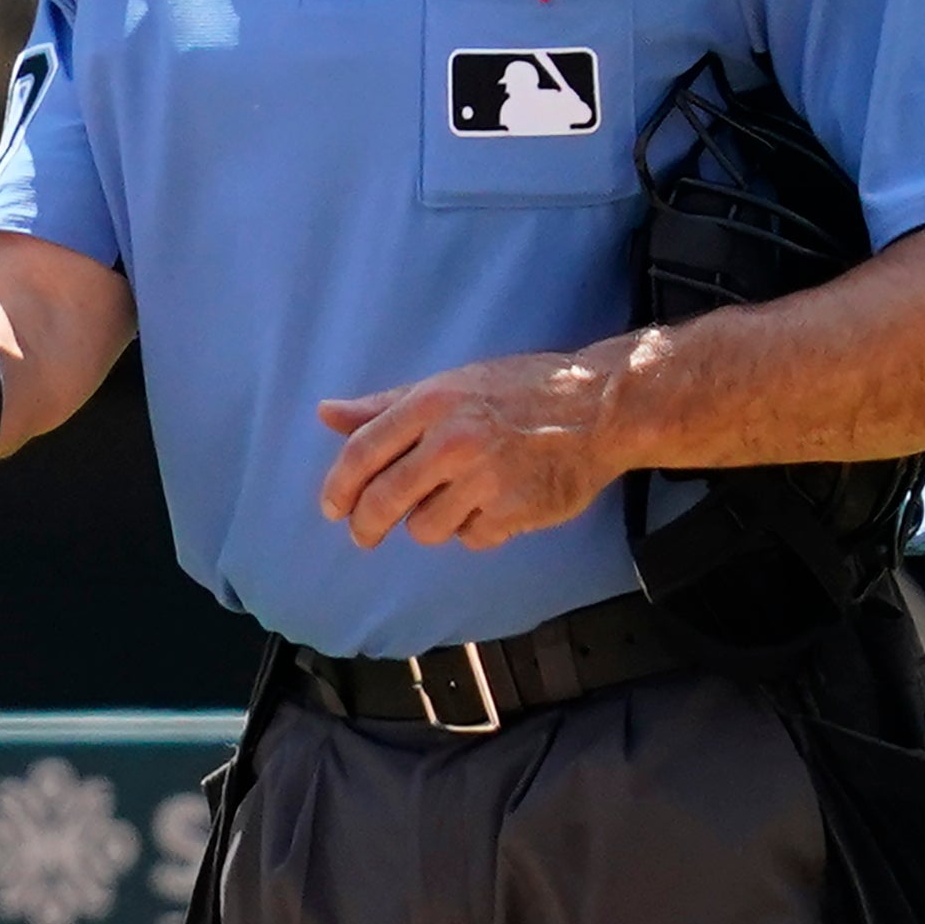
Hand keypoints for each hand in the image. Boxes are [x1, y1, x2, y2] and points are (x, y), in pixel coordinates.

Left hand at [315, 349, 622, 552]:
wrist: (598, 409)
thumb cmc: (518, 391)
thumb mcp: (449, 384)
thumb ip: (385, 406)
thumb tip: (326, 414)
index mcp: (431, 403)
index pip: (362, 452)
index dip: (339, 485)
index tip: (332, 507)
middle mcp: (454, 441)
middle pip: (384, 500)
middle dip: (365, 525)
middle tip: (364, 534)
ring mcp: (485, 479)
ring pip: (425, 527)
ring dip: (430, 522)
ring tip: (452, 499)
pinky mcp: (514, 512)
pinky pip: (470, 538)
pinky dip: (473, 529)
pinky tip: (490, 504)